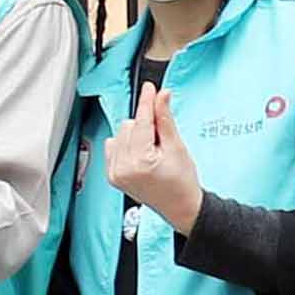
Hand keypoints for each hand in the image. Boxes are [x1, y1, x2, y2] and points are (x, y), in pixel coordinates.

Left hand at [100, 76, 203, 233]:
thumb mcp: (177, 147)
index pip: (141, 122)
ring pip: (121, 134)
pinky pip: (114, 146)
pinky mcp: (112, 176)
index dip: (147, 103)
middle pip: (129, 125)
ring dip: (136, 135)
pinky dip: (127, 145)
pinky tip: (141, 155)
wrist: (180, 207)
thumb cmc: (182, 182)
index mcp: (140, 162)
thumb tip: (161, 95)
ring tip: (153, 152)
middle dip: (146, 126)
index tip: (149, 88)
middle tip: (162, 141)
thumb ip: (165, 120)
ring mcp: (115, 174)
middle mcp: (122, 168)